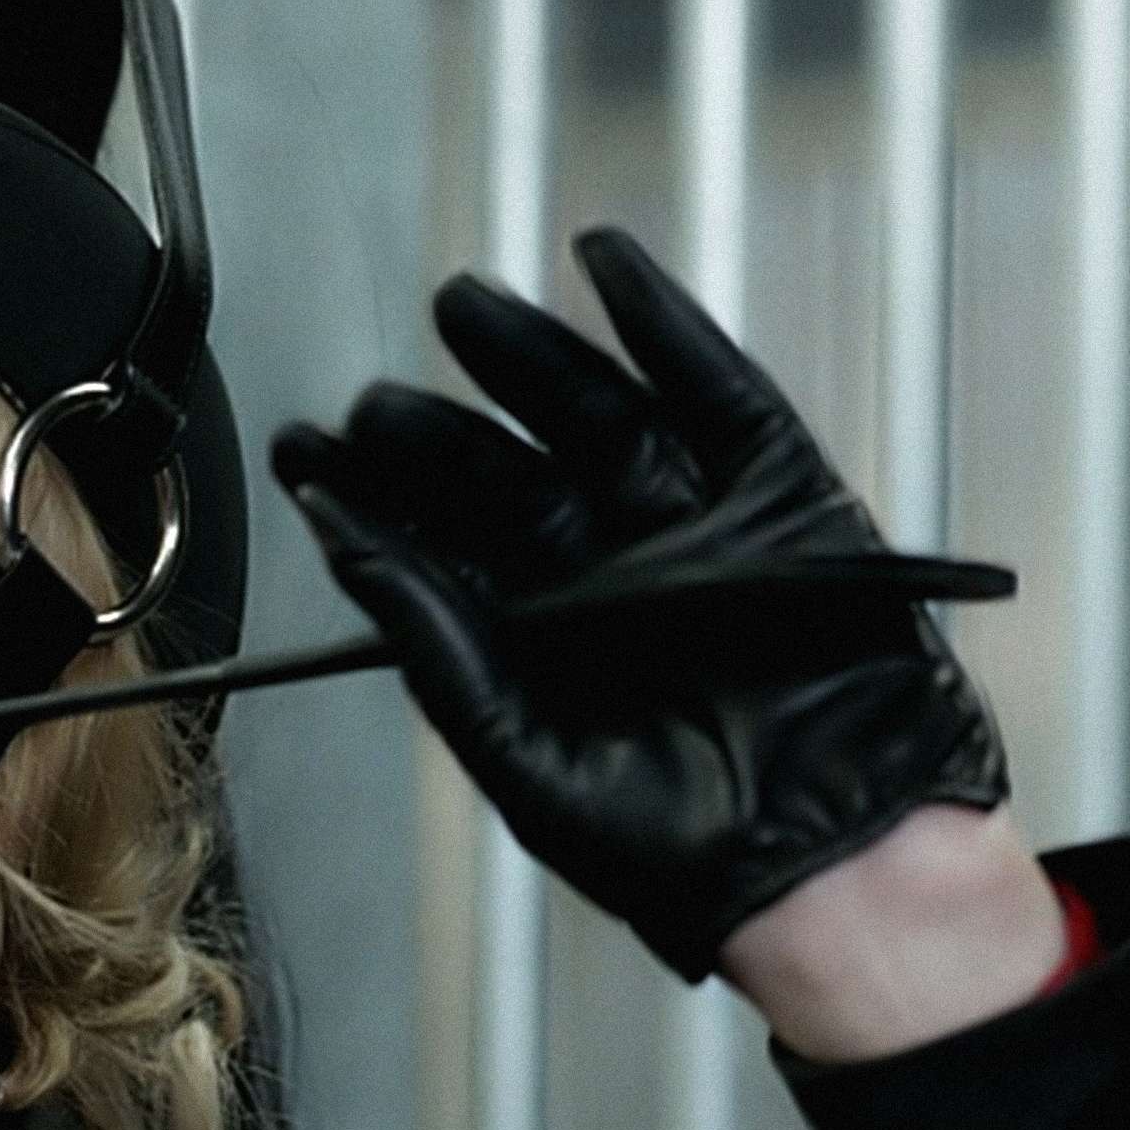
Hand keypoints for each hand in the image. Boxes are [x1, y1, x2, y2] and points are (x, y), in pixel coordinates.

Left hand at [270, 226, 1006, 982]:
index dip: (369, 499)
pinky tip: (604, 269)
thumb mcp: (523, 750)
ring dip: (528, 354)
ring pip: (596, 414)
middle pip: (507, 475)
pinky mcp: (779, 496)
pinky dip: (664, 323)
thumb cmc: (678, 848)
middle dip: (435, 430)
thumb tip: (352, 547)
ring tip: (463, 307)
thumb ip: (439, 646)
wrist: (824, 860)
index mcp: (541, 646)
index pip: (438, 551)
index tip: (305, 454)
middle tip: (376, 397)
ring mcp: (692, 529)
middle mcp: (608, 579)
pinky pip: (716, 389)